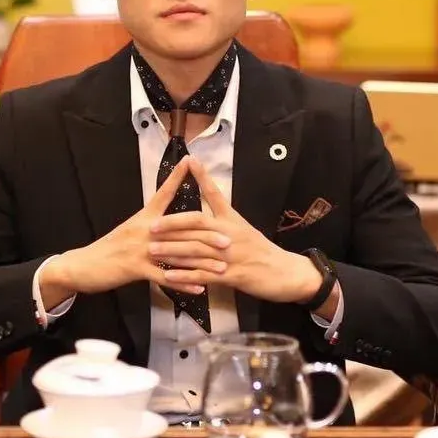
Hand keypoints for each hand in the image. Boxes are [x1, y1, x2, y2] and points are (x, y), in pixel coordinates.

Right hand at [44, 156, 230, 297]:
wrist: (83, 265)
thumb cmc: (107, 249)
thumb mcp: (128, 232)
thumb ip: (149, 227)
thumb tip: (167, 224)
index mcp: (143, 218)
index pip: (163, 193)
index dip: (176, 177)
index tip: (190, 162)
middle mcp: (144, 230)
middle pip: (180, 228)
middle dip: (206, 233)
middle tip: (229, 238)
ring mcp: (140, 249)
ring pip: (177, 254)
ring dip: (201, 262)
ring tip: (221, 267)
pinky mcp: (135, 269)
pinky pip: (164, 277)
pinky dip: (182, 282)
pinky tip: (198, 287)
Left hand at [149, 158, 325, 304]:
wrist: (285, 273)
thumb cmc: (263, 251)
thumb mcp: (245, 229)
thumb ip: (225, 221)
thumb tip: (206, 212)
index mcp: (233, 219)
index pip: (215, 194)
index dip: (203, 177)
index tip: (191, 161)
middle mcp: (230, 233)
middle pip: (197, 223)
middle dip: (172, 224)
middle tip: (151, 225)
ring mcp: (230, 254)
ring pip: (196, 249)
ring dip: (173, 250)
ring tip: (153, 250)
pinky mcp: (230, 275)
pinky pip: (203, 274)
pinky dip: (185, 275)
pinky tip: (169, 276)